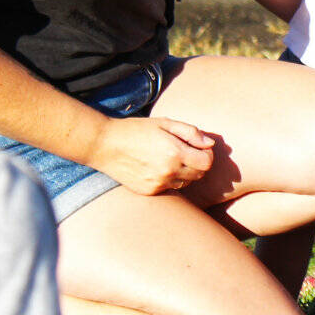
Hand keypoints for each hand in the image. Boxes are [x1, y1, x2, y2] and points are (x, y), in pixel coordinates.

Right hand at [91, 116, 215, 195]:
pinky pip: (170, 188)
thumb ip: (190, 132)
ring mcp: (158, 184)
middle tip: (186, 152)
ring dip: (185, 173)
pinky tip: (158, 167)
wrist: (104, 145)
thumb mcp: (165, 123)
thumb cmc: (136, 130)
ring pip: (186, 183)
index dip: (207, 154)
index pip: (207, 163)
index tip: (199, 148)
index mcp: (175, 153)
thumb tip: (209, 144)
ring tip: (170, 159)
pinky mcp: (149, 191)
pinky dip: (170, 179)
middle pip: (199, 175)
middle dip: (198, 163)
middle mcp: (168, 172)